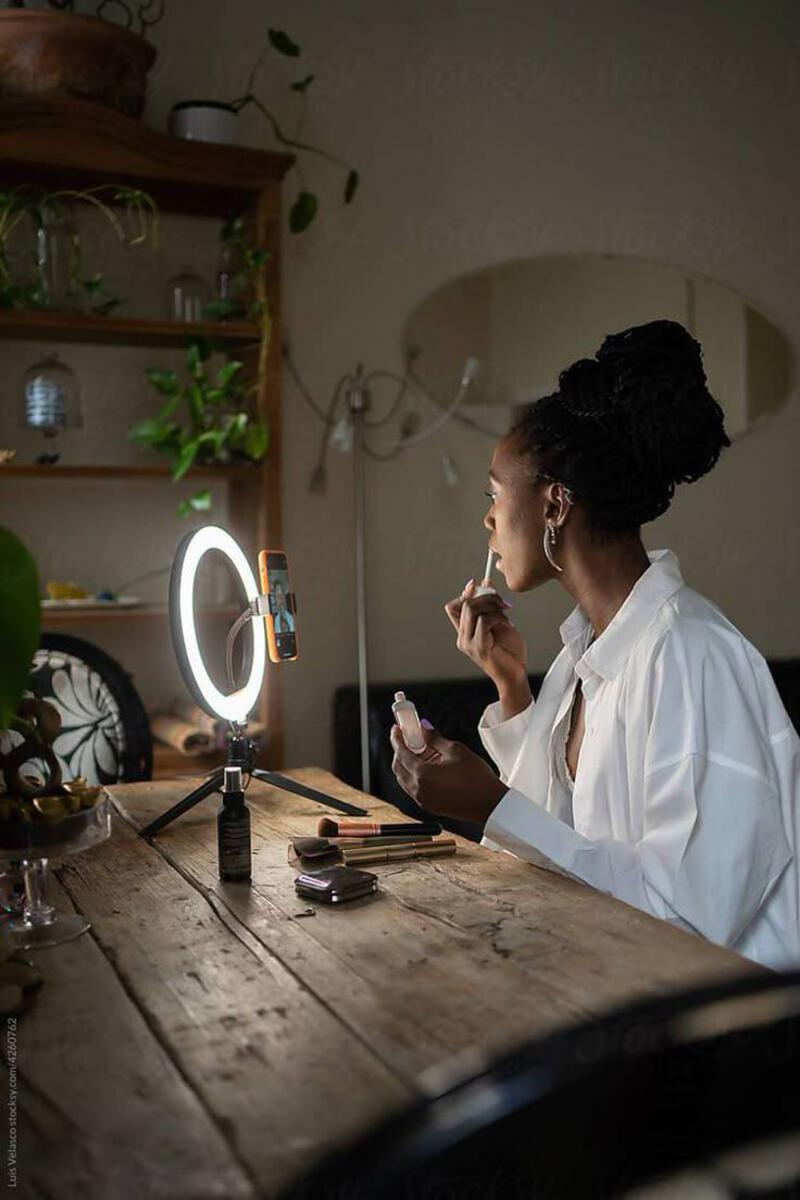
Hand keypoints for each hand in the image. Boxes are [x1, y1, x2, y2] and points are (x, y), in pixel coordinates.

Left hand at [390, 722, 506, 824]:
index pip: (401, 753)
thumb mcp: (456, 750)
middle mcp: (418, 790)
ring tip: (421, 750)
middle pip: (398, 767)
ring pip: (404, 779)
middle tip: (408, 737)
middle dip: (400, 751)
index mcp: (423, 775)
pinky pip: (413, 788)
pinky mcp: (429, 806)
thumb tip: (424, 729)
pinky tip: (428, 766)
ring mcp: (423, 800)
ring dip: (407, 764)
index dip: (397, 738)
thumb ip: (435, 738)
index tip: (397, 729)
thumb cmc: (477, 778)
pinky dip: (414, 775)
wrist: (490, 804)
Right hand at [444, 579, 527, 691]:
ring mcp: (468, 643)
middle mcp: (463, 637)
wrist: (515, 675)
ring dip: (493, 607)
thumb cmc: (509, 652)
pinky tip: (508, 625)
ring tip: (507, 614)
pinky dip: (498, 618)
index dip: (465, 593)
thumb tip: (486, 583)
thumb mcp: (500, 623)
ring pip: (472, 610)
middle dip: (486, 596)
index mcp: (465, 632)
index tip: (477, 583)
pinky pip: (483, 621)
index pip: (453, 607)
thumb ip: (491, 606)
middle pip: (465, 604)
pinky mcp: (479, 647)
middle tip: (503, 601)